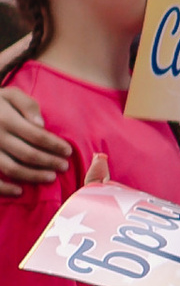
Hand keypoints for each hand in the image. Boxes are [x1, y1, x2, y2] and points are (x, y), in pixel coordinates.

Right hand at [0, 86, 72, 200]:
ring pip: (13, 169)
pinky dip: (4, 188)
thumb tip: (41, 124)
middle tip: (64, 166)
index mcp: (6, 119)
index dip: (55, 145)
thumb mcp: (11, 95)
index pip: (37, 135)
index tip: (68, 151)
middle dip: (50, 162)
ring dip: (34, 176)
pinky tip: (19, 191)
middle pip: (28, 154)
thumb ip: (28, 105)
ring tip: (50, 177)